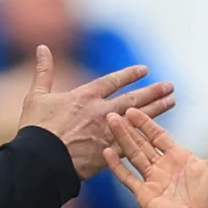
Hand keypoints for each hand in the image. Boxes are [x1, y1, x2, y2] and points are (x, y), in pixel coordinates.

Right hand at [19, 46, 175, 178]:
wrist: (40, 160)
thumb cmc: (36, 129)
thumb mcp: (36, 96)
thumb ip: (43, 71)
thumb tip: (42, 47)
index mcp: (84, 97)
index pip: (112, 81)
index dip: (129, 75)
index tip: (145, 70)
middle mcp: (100, 112)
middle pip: (133, 99)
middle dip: (153, 91)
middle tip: (170, 86)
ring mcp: (106, 132)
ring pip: (138, 119)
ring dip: (157, 110)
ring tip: (171, 102)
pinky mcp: (108, 153)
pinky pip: (132, 143)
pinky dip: (145, 137)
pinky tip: (159, 132)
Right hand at [104, 109, 207, 207]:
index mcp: (178, 157)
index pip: (157, 135)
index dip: (145, 123)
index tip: (132, 110)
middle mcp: (163, 167)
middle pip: (141, 143)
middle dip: (128, 128)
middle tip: (114, 113)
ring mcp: (152, 180)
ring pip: (133, 155)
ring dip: (121, 140)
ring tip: (110, 124)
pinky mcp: (144, 195)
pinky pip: (127, 178)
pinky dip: (116, 166)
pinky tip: (106, 152)